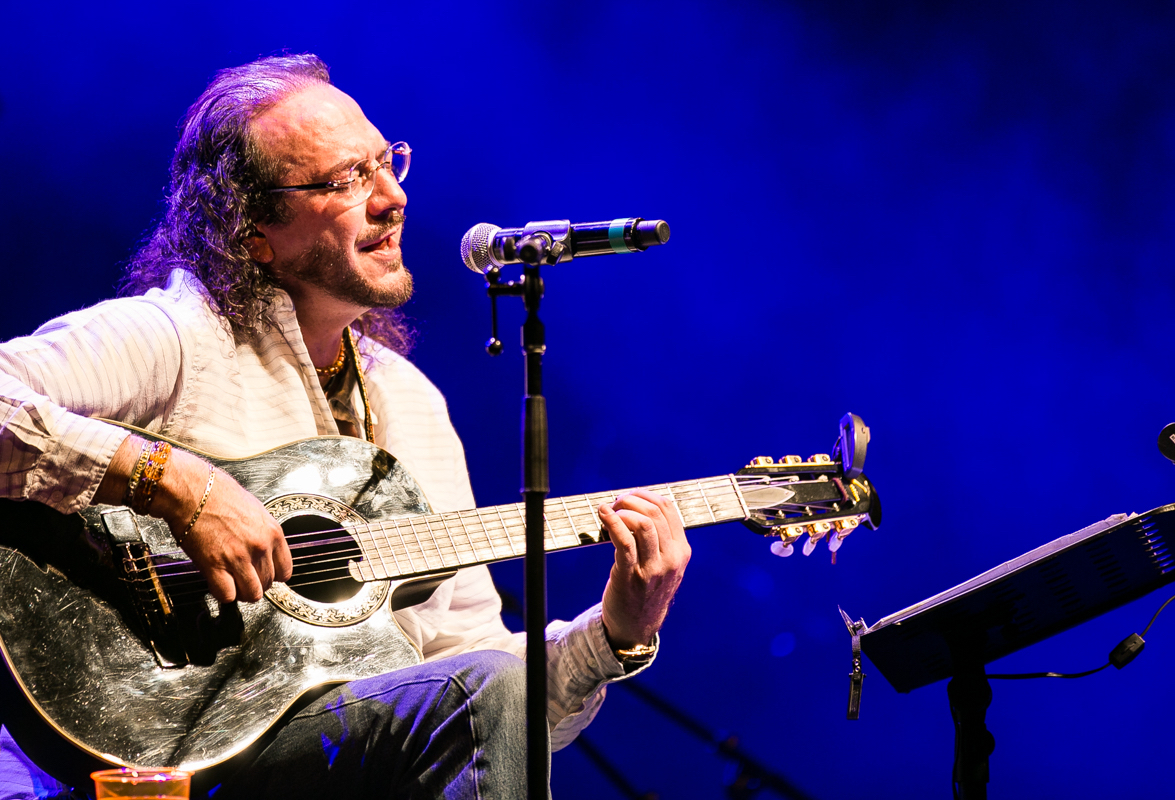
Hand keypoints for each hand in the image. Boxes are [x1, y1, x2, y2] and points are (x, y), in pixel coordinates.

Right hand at [98, 436, 291, 602]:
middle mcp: (260, 546)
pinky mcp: (215, 566)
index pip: (285, 570)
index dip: (272, 576)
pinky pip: (227, 595)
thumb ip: (262, 532)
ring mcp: (239, 557)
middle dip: (254, 584)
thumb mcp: (254, 510)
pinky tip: (217, 582)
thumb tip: (263, 549)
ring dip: (241, 593)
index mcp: (272, 532)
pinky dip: (223, 594)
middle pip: (267, 584)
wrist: (192, 490)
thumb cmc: (218, 494)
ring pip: (251, 594)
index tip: (262, 575)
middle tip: (242, 578)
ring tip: (231, 584)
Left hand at [598, 489, 690, 649]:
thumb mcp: (663, 564)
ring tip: (609, 511)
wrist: (636, 626)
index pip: (668, 508)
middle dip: (631, 500)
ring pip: (643, 523)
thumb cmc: (645, 589)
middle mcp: (671, 559)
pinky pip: (624, 541)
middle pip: (655, 512)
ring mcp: (652, 569)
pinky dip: (612, 522)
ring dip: (622, 510)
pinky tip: (603, 514)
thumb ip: (658, 539)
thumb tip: (638, 506)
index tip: (629, 497)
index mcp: (680, 551)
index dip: (645, 495)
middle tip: (616, 503)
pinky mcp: (630, 576)